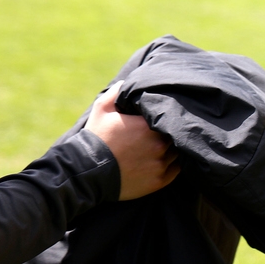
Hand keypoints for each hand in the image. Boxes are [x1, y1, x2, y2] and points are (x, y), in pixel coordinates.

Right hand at [84, 82, 179, 199]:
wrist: (86, 173)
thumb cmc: (96, 139)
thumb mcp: (102, 109)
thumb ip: (117, 91)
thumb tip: (129, 82)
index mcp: (148, 126)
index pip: (170, 117)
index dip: (168, 116)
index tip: (162, 117)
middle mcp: (158, 145)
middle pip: (176, 135)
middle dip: (171, 132)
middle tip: (165, 131)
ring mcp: (160, 164)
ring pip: (178, 152)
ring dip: (173, 148)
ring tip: (164, 145)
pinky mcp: (159, 181)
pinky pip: (177, 169)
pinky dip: (173, 164)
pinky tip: (166, 159)